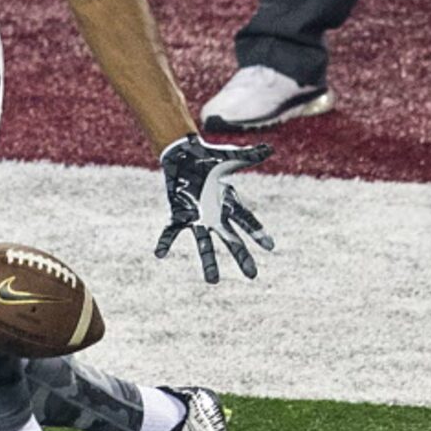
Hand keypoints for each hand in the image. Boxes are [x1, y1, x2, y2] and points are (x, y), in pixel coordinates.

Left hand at [155, 134, 273, 283]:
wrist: (184, 155)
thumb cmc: (209, 158)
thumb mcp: (230, 157)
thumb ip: (249, 155)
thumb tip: (270, 148)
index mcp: (229, 203)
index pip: (247, 220)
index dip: (258, 232)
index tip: (270, 246)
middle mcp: (215, 215)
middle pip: (231, 239)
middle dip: (241, 256)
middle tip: (252, 275)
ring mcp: (197, 217)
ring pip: (204, 243)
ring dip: (208, 261)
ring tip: (213, 281)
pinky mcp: (179, 215)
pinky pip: (172, 231)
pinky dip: (166, 241)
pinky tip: (160, 253)